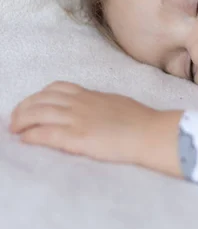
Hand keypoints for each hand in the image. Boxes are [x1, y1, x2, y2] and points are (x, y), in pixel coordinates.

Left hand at [10, 82, 182, 175]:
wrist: (150, 132)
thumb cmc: (142, 121)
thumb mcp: (119, 104)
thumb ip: (101, 105)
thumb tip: (95, 111)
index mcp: (92, 95)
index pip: (57, 88)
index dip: (40, 95)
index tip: (33, 105)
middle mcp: (81, 104)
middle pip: (42, 99)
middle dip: (23, 108)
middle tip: (16, 120)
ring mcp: (78, 119)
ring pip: (38, 114)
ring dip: (21, 121)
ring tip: (15, 130)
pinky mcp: (77, 137)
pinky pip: (45, 133)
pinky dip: (31, 135)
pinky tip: (25, 140)